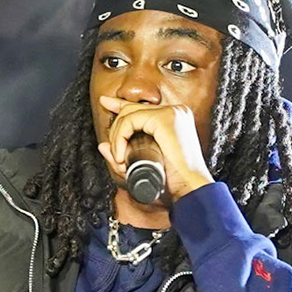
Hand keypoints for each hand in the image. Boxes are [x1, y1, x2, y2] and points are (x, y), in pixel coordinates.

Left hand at [97, 100, 213, 205]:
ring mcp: (172, 112)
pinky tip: (121, 156)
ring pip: (129, 114)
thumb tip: (101, 146)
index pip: (143, 108)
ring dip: (117, 138)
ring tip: (120, 160)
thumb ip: (122, 155)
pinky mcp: (165, 118)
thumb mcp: (144, 164)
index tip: (105, 103)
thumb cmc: (172, 181)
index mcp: (176, 118)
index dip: (121, 105)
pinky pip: (131, 121)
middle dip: (114, 122)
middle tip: (109, 145)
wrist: (190, 188)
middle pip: (134, 108)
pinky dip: (120, 138)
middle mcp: (176, 111)